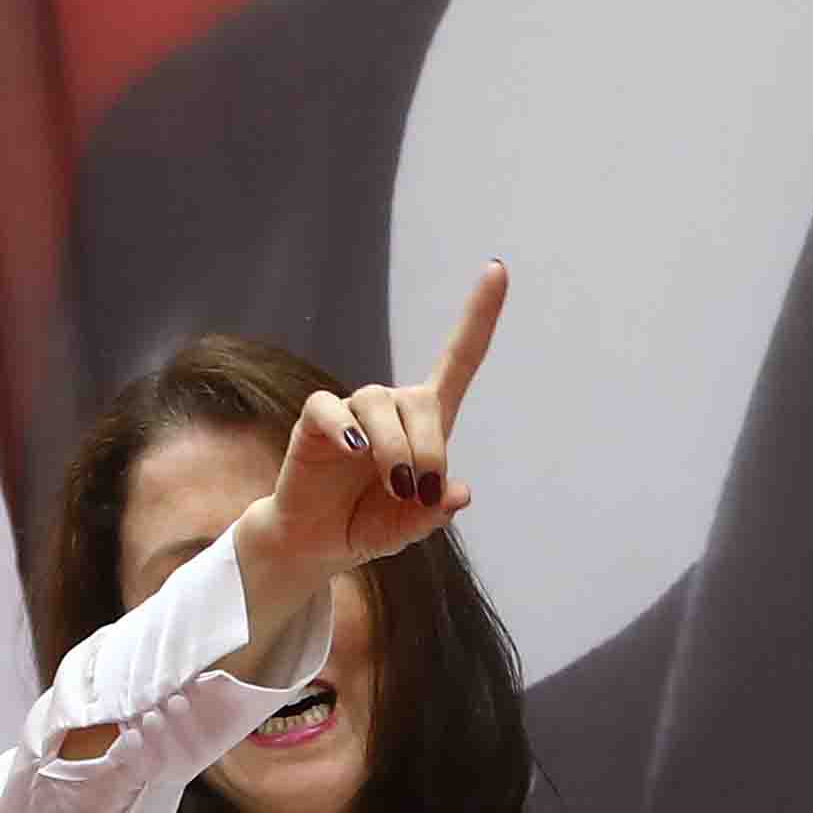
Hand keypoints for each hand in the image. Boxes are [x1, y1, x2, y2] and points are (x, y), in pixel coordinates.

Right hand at [235, 259, 501, 603]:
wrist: (315, 543)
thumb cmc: (367, 524)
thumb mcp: (407, 528)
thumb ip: (431, 515)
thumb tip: (456, 494)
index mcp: (426, 424)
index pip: (459, 360)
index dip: (478, 316)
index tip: (497, 269)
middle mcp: (391, 408)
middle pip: (421, 402)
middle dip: (428, 450)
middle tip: (417, 492)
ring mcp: (352, 412)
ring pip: (379, 407)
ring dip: (394, 450)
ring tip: (393, 488)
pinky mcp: (316, 421)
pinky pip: (329, 410)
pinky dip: (342, 427)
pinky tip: (352, 449)